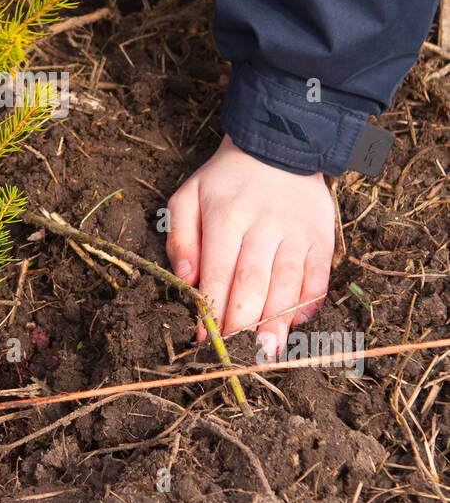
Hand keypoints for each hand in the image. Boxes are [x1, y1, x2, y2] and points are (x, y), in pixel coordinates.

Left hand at [166, 135, 335, 357]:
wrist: (278, 147)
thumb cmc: (225, 181)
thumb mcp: (189, 197)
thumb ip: (181, 238)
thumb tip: (186, 280)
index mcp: (226, 215)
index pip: (218, 271)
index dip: (212, 309)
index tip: (204, 339)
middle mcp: (263, 225)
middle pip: (253, 282)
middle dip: (243, 323)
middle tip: (237, 356)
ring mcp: (296, 232)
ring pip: (288, 283)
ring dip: (277, 322)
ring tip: (267, 352)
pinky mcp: (321, 237)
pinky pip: (319, 275)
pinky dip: (309, 302)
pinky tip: (297, 324)